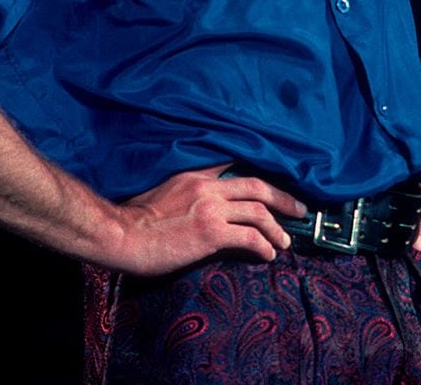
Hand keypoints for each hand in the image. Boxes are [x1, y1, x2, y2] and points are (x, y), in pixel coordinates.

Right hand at [102, 163, 307, 276]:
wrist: (121, 235)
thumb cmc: (135, 220)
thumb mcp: (163, 191)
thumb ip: (187, 192)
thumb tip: (204, 207)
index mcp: (195, 175)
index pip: (234, 165)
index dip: (258, 175)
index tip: (274, 185)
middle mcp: (208, 188)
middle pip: (258, 187)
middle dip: (283, 199)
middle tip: (299, 210)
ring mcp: (211, 209)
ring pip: (258, 212)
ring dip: (276, 228)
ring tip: (284, 241)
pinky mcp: (211, 233)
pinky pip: (249, 237)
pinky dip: (263, 245)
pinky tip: (267, 255)